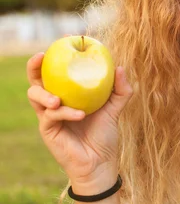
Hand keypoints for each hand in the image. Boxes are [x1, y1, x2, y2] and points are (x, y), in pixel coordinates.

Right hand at [26, 51, 132, 188]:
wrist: (101, 164)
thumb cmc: (105, 136)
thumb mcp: (115, 110)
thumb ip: (120, 90)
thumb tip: (120, 67)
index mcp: (68, 95)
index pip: (57, 72)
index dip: (56, 55)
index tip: (64, 39)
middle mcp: (55, 103)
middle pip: (36, 80)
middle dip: (34, 67)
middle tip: (41, 56)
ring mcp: (49, 116)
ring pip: (35, 96)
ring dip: (44, 94)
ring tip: (57, 100)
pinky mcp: (48, 130)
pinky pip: (50, 116)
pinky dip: (65, 113)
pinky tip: (79, 115)